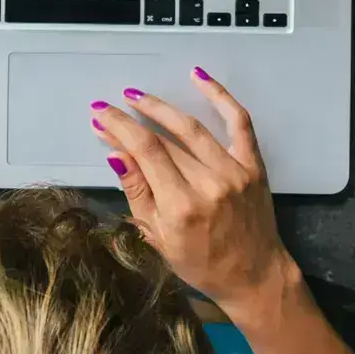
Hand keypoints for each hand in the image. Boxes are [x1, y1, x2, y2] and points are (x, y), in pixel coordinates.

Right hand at [91, 68, 297, 315]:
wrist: (254, 276)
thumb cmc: (201, 264)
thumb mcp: (158, 238)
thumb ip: (138, 193)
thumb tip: (116, 154)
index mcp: (181, 207)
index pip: (144, 152)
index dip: (119, 128)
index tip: (100, 114)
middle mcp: (208, 184)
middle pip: (164, 140)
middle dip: (132, 120)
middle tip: (111, 107)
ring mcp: (234, 171)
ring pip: (192, 127)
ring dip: (161, 107)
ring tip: (138, 96)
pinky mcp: (253, 164)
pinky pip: (238, 122)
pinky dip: (219, 96)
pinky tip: (198, 77)